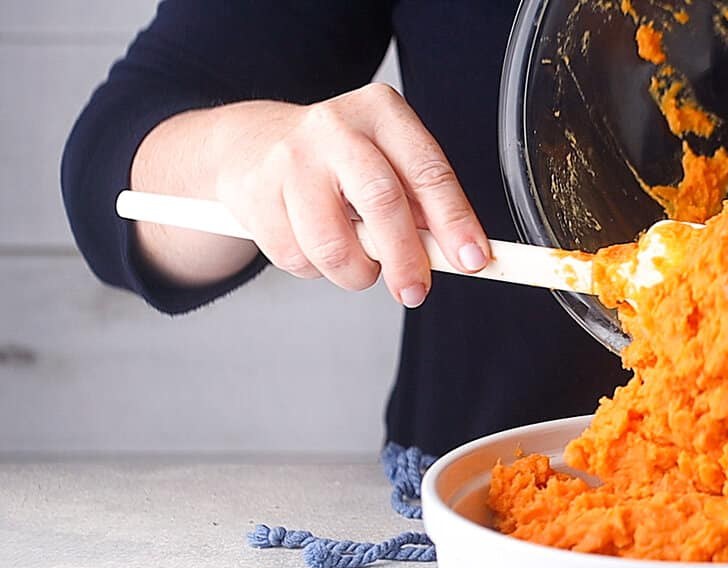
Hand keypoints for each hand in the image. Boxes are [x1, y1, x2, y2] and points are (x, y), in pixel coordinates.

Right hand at [133, 84, 491, 307]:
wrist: (252, 143)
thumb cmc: (339, 160)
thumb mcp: (388, 161)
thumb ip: (422, 202)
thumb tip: (457, 254)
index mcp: (381, 113)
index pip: (428, 171)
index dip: (454, 221)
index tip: (473, 260)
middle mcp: (335, 128)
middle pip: (381, 201)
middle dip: (405, 258)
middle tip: (415, 291)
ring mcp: (290, 159)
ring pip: (333, 243)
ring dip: (355, 272)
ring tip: (359, 265)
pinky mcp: (255, 193)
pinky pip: (295, 258)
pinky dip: (315, 269)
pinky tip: (315, 245)